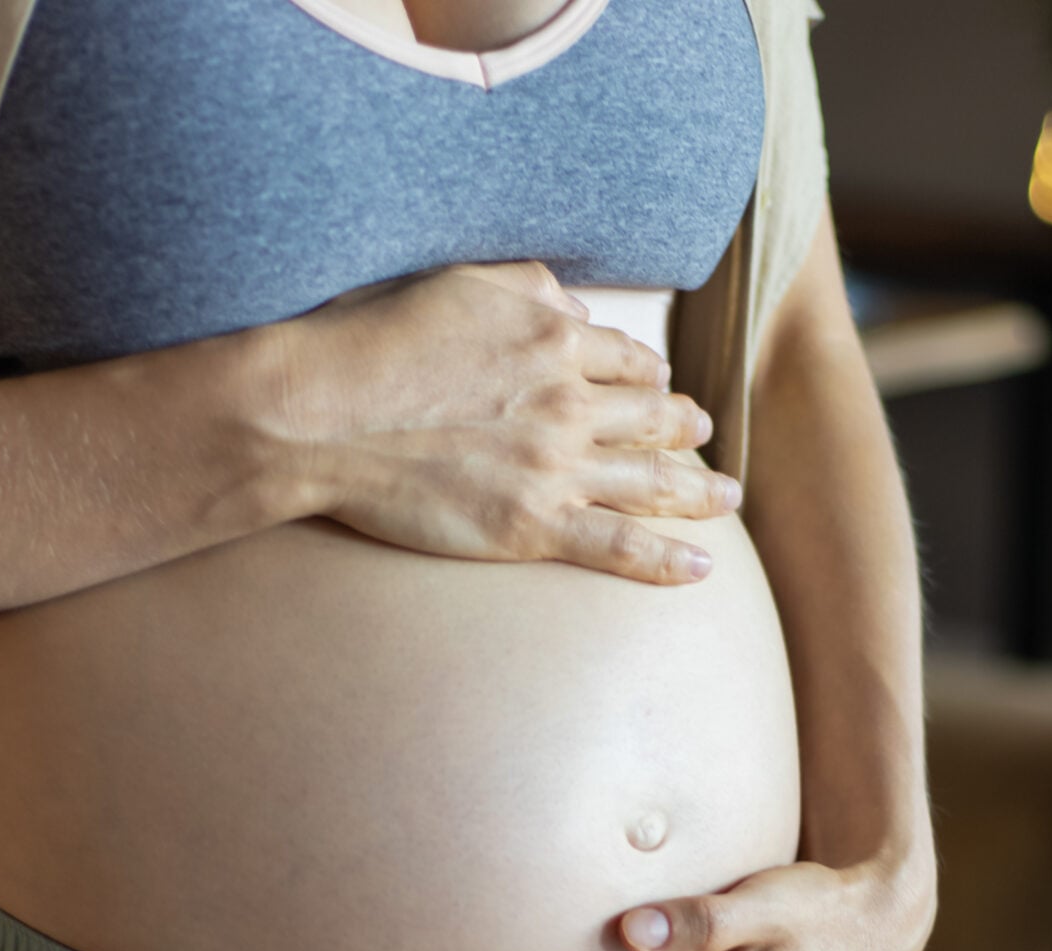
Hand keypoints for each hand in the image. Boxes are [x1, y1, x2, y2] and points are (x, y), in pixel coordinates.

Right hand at [268, 262, 744, 584]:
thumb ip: (527, 288)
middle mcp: (568, 402)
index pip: (625, 359)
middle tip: (705, 438)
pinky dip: (667, 560)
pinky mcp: (531, 525)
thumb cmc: (374, 340)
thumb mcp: (460, 281)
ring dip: (699, 492)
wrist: (323, 413)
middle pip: (652, 418)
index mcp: (553, 339)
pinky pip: (619, 546)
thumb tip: (574, 308)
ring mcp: (555, 467)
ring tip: (727, 499)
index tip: (657, 386)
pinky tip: (701, 568)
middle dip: (686, 428)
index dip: (647, 375)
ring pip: (651, 481)